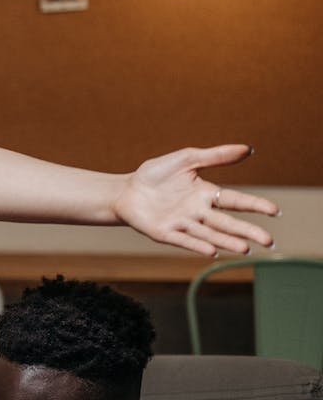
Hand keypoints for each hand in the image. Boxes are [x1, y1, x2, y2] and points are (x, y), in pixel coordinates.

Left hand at [113, 145, 275, 256]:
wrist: (125, 189)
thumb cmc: (155, 174)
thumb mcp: (186, 158)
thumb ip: (215, 156)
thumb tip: (248, 149)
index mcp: (206, 194)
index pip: (236, 200)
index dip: (255, 205)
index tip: (274, 210)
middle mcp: (198, 212)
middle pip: (227, 223)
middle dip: (248, 231)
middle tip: (269, 242)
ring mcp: (182, 224)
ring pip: (209, 234)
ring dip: (227, 241)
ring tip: (245, 248)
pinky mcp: (165, 233)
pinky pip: (184, 240)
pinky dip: (198, 245)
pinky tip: (213, 250)